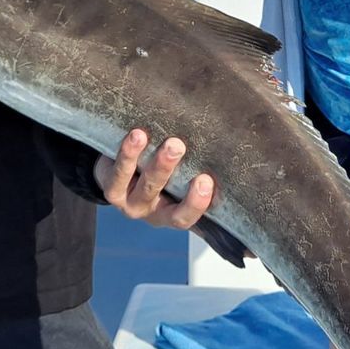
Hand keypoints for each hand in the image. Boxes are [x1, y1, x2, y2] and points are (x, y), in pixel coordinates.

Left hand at [95, 129, 214, 229]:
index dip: (197, 203)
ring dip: (144, 161)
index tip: (207, 180)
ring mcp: (129, 204)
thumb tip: (238, 131)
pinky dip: (127, 154)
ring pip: (140, 186)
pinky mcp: (111, 189)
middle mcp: (152, 212)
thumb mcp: (183, 173)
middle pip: (160, 197)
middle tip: (177, 145)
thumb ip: (202, 162)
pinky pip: (118, 174)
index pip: (186, 217)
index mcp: (174, 213)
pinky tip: (136, 136)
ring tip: (147, 136)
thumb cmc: (164, 170)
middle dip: (167, 171)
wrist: (120, 172)